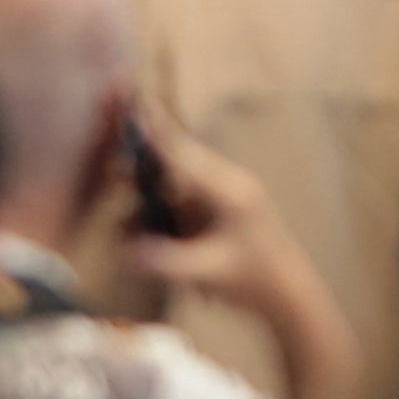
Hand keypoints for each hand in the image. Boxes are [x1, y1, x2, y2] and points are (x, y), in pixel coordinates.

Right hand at [128, 115, 362, 398]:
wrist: (287, 294)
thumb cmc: (253, 280)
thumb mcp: (207, 272)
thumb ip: (166, 261)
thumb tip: (127, 249)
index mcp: (229, 189)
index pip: (182, 154)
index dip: (154, 131)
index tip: (131, 104)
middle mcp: (224, 184)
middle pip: (175, 159)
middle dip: (141, 155)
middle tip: (110, 157)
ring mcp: (220, 196)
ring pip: (174, 178)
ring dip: (145, 183)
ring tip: (117, 184)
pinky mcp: (214, 211)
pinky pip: (178, 198)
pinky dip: (154, 206)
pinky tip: (133, 226)